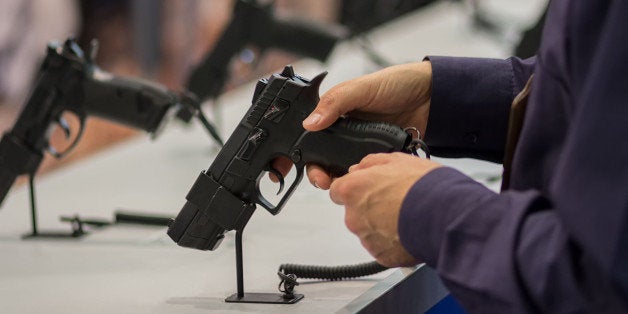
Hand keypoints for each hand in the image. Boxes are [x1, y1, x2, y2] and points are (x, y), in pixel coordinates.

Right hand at [304, 61, 431, 188]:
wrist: (432, 96)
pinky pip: (365, 172)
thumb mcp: (362, 88)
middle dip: (319, 172)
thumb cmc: (398, 84)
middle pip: (322, 158)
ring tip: (341, 183)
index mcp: (335, 113)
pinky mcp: (378, 156)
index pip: (310, 136)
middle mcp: (345, 131)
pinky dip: (361, 179)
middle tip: (323, 180)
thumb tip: (310, 122)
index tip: (302, 165)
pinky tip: (361, 181)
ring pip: (341, 169)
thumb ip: (335, 102)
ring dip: (338, 178)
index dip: (302, 152)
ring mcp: (361, 145)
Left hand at [329, 152, 440, 266]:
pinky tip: (409, 231)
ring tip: (406, 216)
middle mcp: (354, 216)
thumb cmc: (423, 186)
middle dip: (370, 208)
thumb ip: (371, 163)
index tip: (366, 189)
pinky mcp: (381, 256)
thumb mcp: (397, 160)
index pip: (337, 190)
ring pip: (368, 231)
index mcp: (353, 190)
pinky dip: (393, 242)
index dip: (353, 189)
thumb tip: (360, 168)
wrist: (444, 215)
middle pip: (354, 212)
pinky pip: (382, 247)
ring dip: (382, 225)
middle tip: (395, 202)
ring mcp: (367, 238)